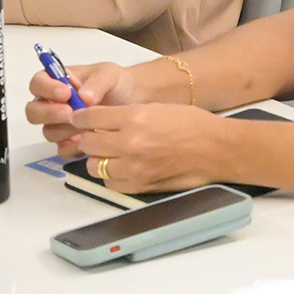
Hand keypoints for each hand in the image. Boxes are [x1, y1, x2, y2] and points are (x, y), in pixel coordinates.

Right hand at [26, 61, 141, 156]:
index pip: (38, 83)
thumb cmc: (115, 83)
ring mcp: (60, 125)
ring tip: (86, 125)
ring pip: (48, 132)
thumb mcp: (109, 74)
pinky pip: (62, 150)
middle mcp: (54, 104)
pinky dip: (73, 147)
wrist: (131, 101)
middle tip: (69, 113)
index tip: (65, 92)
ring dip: (65, 130)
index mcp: (58, 82)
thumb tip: (84, 97)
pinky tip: (87, 140)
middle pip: (34, 111)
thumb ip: (96, 83)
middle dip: (49, 113)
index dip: (46, 88)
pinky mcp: (70, 143)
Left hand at [66, 103, 225, 193]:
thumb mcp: (157, 108)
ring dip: (98, 158)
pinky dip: (111, 176)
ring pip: (94, 165)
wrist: (214, 148)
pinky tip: (122, 167)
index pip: (91, 117)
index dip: (81, 116)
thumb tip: (102, 120)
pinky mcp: (139, 186)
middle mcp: (130, 143)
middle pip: (88, 142)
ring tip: (110, 152)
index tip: (78, 117)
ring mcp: (133, 167)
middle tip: (94, 134)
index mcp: (135, 117)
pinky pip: (110, 183)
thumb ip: (127, 115)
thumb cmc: (191, 124)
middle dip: (88, 137)